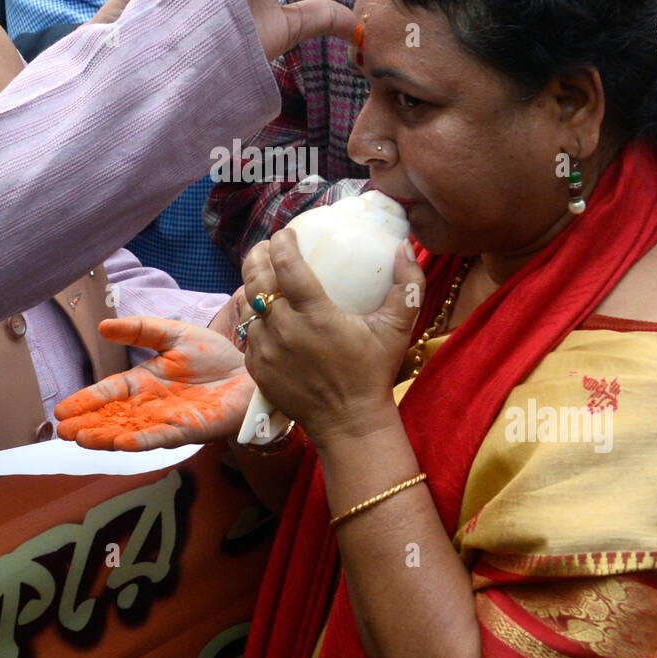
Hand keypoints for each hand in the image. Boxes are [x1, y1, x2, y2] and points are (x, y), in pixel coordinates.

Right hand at [54, 317, 252, 449]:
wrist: (250, 373)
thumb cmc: (213, 356)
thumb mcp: (174, 334)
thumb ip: (141, 330)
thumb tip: (104, 326)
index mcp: (144, 382)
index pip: (109, 392)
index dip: (86, 401)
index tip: (61, 410)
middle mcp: (151, 405)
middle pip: (113, 417)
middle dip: (88, 424)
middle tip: (63, 432)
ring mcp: (167, 420)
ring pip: (130, 431)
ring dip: (106, 436)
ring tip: (82, 439)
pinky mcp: (188, 430)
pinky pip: (160, 437)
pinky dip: (141, 441)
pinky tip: (121, 443)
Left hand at [240, 233, 424, 448]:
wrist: (348, 423)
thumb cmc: (372, 373)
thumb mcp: (397, 329)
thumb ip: (408, 285)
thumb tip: (405, 245)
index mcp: (315, 315)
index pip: (286, 264)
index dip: (282, 242)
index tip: (287, 234)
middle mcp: (285, 329)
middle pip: (257, 279)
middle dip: (258, 255)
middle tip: (268, 247)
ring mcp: (267, 350)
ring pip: (248, 306)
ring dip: (253, 285)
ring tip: (263, 274)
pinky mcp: (258, 368)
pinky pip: (248, 333)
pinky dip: (254, 318)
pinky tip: (264, 311)